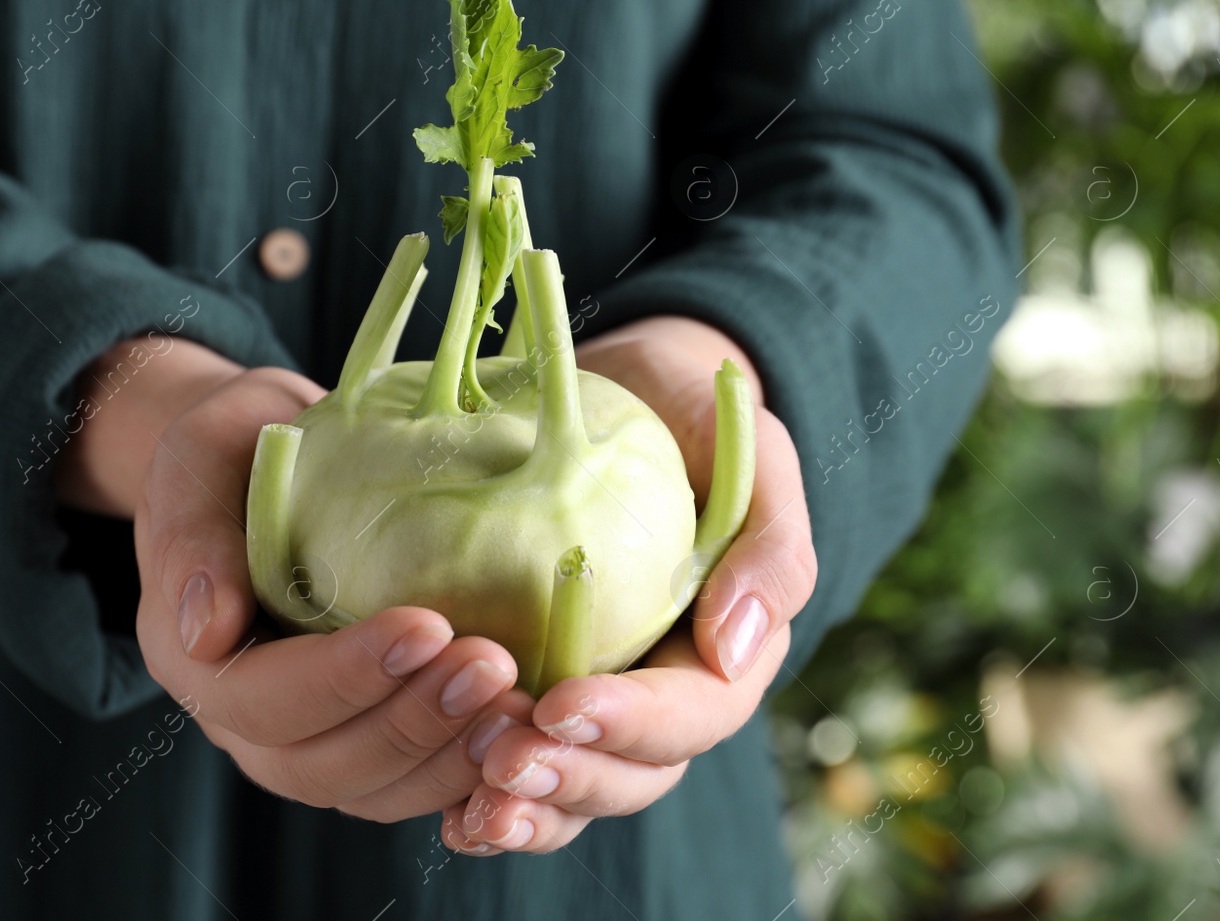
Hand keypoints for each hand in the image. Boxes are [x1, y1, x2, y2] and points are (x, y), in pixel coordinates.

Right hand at [62, 338, 530, 821]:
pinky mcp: (359, 742)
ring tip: (519, 705)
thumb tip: (205, 629)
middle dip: (414, 719)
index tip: (426, 625)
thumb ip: (194, 535)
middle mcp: (240, 722)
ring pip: (372, 788)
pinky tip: (523, 728)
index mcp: (191, 658)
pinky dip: (466, 768)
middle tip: (494, 665)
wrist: (265, 460)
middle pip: (321, 762)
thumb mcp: (198, 458)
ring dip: (450, 755)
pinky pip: (409, 784)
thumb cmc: (234, 448)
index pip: (262, 697)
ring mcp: (300, 743)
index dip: (345, 675)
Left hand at [439, 317, 817, 853]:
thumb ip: (771, 548)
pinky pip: (517, 769)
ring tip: (473, 810)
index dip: (631, 723)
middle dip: (571, 780)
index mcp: (725, 655)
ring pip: (575, 791)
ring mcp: (599, 706)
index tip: (563, 703)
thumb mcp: (756, 462)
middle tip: (502, 762)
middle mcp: (662, 698)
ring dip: (528, 809)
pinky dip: (483, 802)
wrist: (634, 397)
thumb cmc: (700, 424)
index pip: (692, 714)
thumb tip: (735, 646)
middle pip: (631, 774)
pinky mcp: (536, 697)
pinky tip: (448, 820)